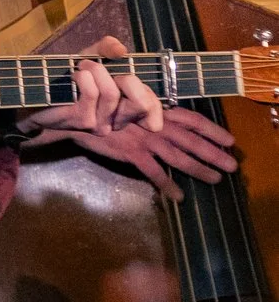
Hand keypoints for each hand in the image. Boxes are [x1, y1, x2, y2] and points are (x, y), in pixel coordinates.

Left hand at [14, 39, 164, 141]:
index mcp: (125, 108)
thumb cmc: (66, 78)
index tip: (128, 79)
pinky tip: (72, 76)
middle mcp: (117, 120)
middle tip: (103, 70)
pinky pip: (91, 92)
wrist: (33, 94)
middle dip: (124, 78)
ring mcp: (101, 124)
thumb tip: (121, 50)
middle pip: (141, 103)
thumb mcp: (90, 57)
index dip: (149, 95)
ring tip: (81, 67)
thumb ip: (106, 49)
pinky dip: (82, 76)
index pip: (152, 110)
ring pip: (112, 92)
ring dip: (95, 70)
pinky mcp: (83, 121)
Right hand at [60, 105, 238, 199]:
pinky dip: (166, 184)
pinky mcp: (128, 151)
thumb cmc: (96, 107)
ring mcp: (142, 138)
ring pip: (177, 156)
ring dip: (198, 168)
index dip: (211, 129)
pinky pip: (152, 171)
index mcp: (154, 110)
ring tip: (216, 179)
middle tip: (232, 166)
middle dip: (213, 152)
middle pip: (190, 139)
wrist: (70, 113)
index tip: (229, 140)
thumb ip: (143, 113)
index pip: (189, 118)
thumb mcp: (124, 105)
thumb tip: (162, 123)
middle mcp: (152, 123)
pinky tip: (178, 196)